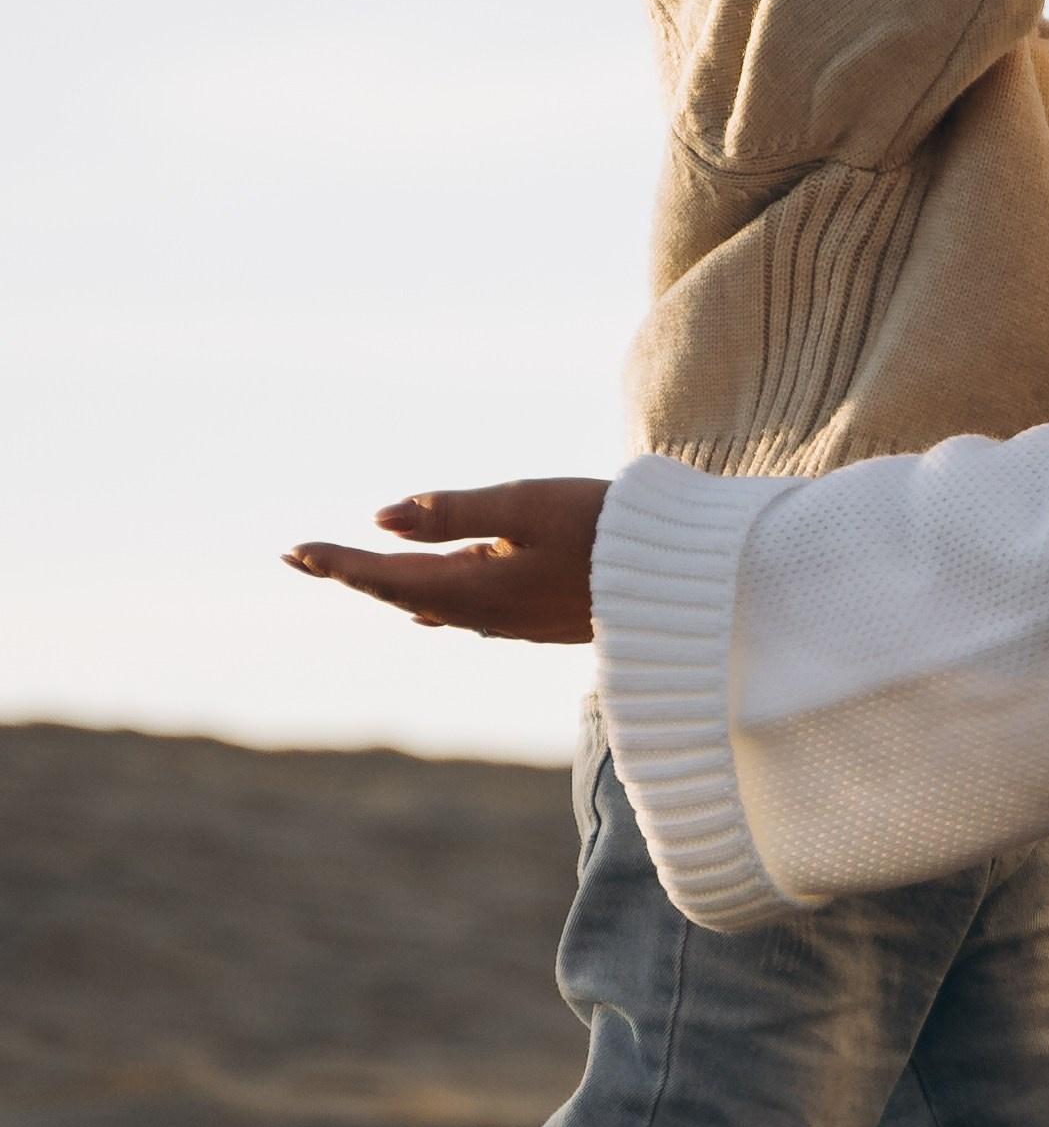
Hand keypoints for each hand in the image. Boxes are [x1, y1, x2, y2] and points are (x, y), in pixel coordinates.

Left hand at [285, 477, 605, 642]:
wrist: (676, 578)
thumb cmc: (603, 529)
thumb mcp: (525, 505)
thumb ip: (453, 512)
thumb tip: (382, 517)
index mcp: (474, 589)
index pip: (387, 575)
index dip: (339, 562)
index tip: (294, 551)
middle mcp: (484, 615)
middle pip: (402, 592)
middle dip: (354, 571)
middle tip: (305, 558)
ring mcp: (512, 621)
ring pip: (433, 602)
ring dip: (391, 582)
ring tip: (356, 570)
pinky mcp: (536, 617)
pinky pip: (467, 608)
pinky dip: (433, 593)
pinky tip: (428, 600)